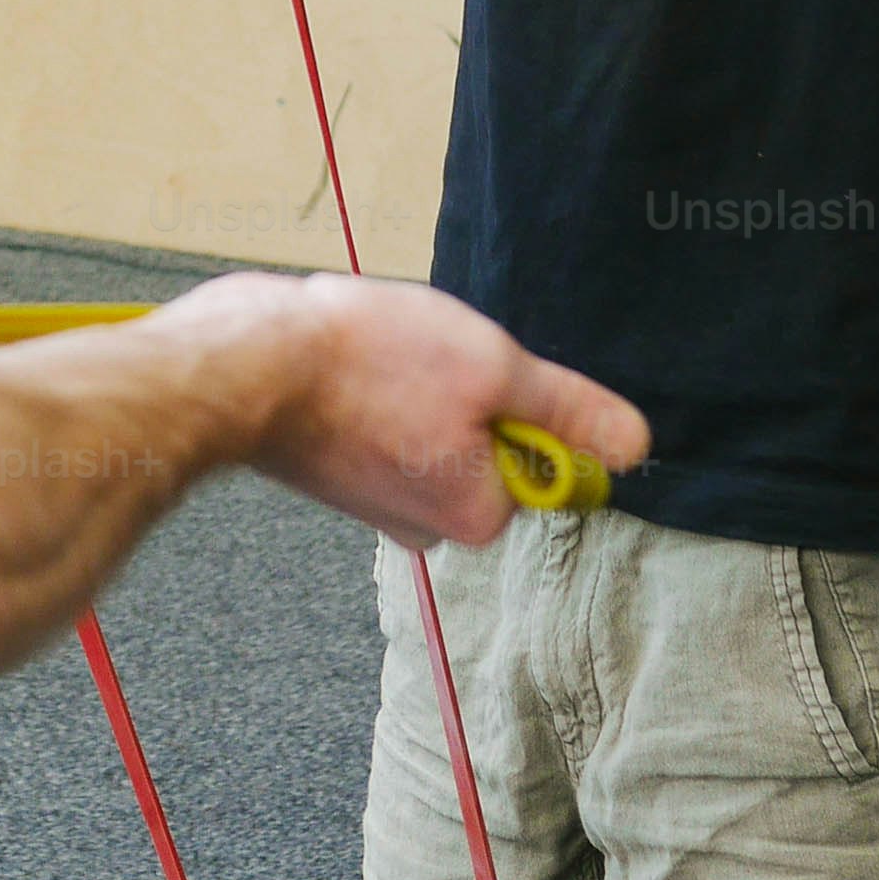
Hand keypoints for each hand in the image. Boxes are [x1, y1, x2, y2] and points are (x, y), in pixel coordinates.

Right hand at [169, 271, 648, 550]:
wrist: (243, 362)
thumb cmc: (365, 364)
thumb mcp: (493, 369)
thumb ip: (567, 411)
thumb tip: (635, 446)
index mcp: (475, 515)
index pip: (541, 458)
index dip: (519, 399)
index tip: (474, 372)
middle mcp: (427, 523)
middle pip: (487, 441)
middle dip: (465, 386)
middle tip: (422, 357)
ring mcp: (378, 498)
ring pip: (437, 424)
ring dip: (419, 379)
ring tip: (378, 356)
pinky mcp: (339, 468)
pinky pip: (391, 419)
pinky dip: (378, 383)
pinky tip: (351, 362)